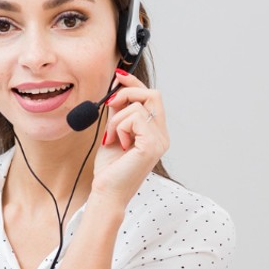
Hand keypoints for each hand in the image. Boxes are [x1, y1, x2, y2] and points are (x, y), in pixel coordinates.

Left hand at [92, 71, 169, 204]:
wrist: (106, 192)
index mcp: (156, 133)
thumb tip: (117, 90)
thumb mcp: (114, 132)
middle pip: (153, 95)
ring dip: (117, 118)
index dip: (135, 84)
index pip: (152, 98)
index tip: (118, 76)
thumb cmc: (110, 169)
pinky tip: (117, 142)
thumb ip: (119, 112)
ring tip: (112, 136)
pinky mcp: (151, 145)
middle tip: (110, 104)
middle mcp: (162, 136)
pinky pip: (135, 118)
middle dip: (128, 92)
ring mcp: (159, 141)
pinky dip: (120, 126)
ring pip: (139, 106)